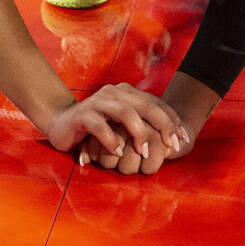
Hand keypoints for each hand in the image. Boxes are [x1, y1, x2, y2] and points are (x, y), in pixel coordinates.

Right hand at [46, 83, 187, 158]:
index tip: (184, 140)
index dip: (172, 121)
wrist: (60, 122)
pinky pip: (100, 125)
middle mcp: (115, 93)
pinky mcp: (83, 115)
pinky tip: (117, 152)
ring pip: (125, 112)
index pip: (156, 103)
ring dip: (138, 133)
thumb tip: (171, 143)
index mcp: (127, 93)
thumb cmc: (96, 127)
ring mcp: (99, 102)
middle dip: (163, 125)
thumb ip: (141, 127)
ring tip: (144, 152)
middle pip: (146, 105)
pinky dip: (111, 140)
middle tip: (172, 146)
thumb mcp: (121, 125)